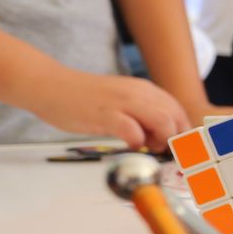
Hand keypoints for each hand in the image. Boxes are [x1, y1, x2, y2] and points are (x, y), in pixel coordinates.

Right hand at [33, 69, 190, 148]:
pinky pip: (134, 131)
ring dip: (160, 140)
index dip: (181, 132)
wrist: (51, 86)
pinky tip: (128, 145)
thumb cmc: (85, 98)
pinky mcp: (106, 115)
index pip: (178, 111)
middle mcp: (139, 93)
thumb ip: (142, 112)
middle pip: (176, 118)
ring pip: (163, 122)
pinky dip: (137, 142)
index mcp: (145, 89)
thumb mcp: (122, 101)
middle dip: (174, 139)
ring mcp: (123, 103)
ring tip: (146, 146)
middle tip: (158, 147)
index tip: (174, 146)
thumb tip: (161, 134)